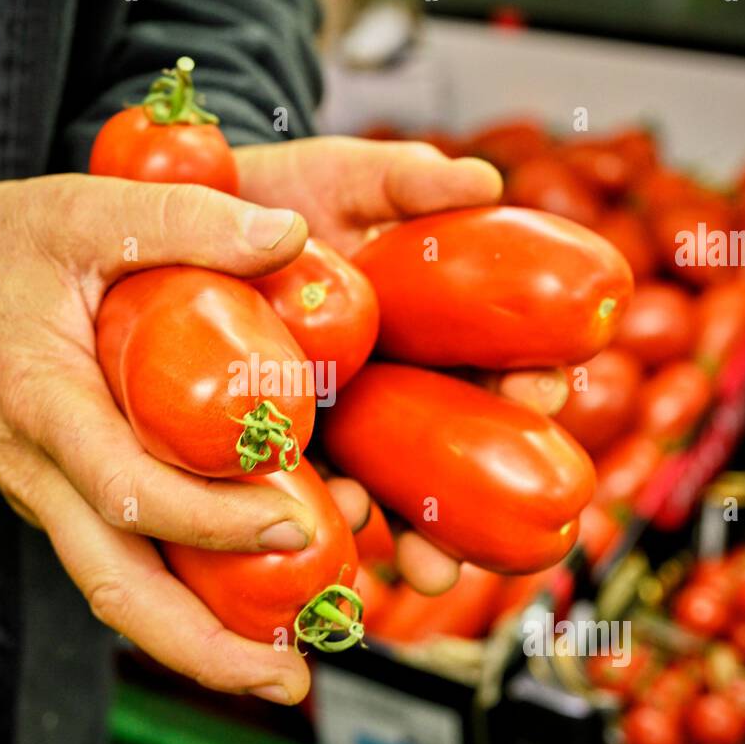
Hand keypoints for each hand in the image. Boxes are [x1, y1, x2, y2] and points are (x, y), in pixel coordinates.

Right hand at [0, 174, 323, 702]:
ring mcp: (47, 496)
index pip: (125, 491)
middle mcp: (40, 474)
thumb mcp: (86, 210)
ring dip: (196, 645)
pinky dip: (182, 602)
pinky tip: (246, 613)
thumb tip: (290, 237)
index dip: (208, 522)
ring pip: (118, 594)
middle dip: (203, 648)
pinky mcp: (63, 498)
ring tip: (282, 672)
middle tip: (289, 680)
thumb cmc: (3, 246)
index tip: (290, 526)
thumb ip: (186, 221)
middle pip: (116, 590)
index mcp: (44, 407)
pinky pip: (122, 566)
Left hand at [237, 137, 564, 593]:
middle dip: (489, 490)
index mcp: (433, 323)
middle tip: (509, 519)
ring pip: (397, 488)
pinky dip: (336, 519)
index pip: (501, 360)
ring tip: (431, 565)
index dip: (532, 379)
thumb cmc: (286, 192)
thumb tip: (486, 183)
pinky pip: (315, 490)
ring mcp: (341, 418)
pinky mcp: (282, 441)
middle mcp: (396, 381)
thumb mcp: (349, 178)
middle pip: (458, 443)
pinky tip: (341, 532)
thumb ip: (411, 179)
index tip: (544, 389)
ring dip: (424, 534)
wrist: (200, 212)